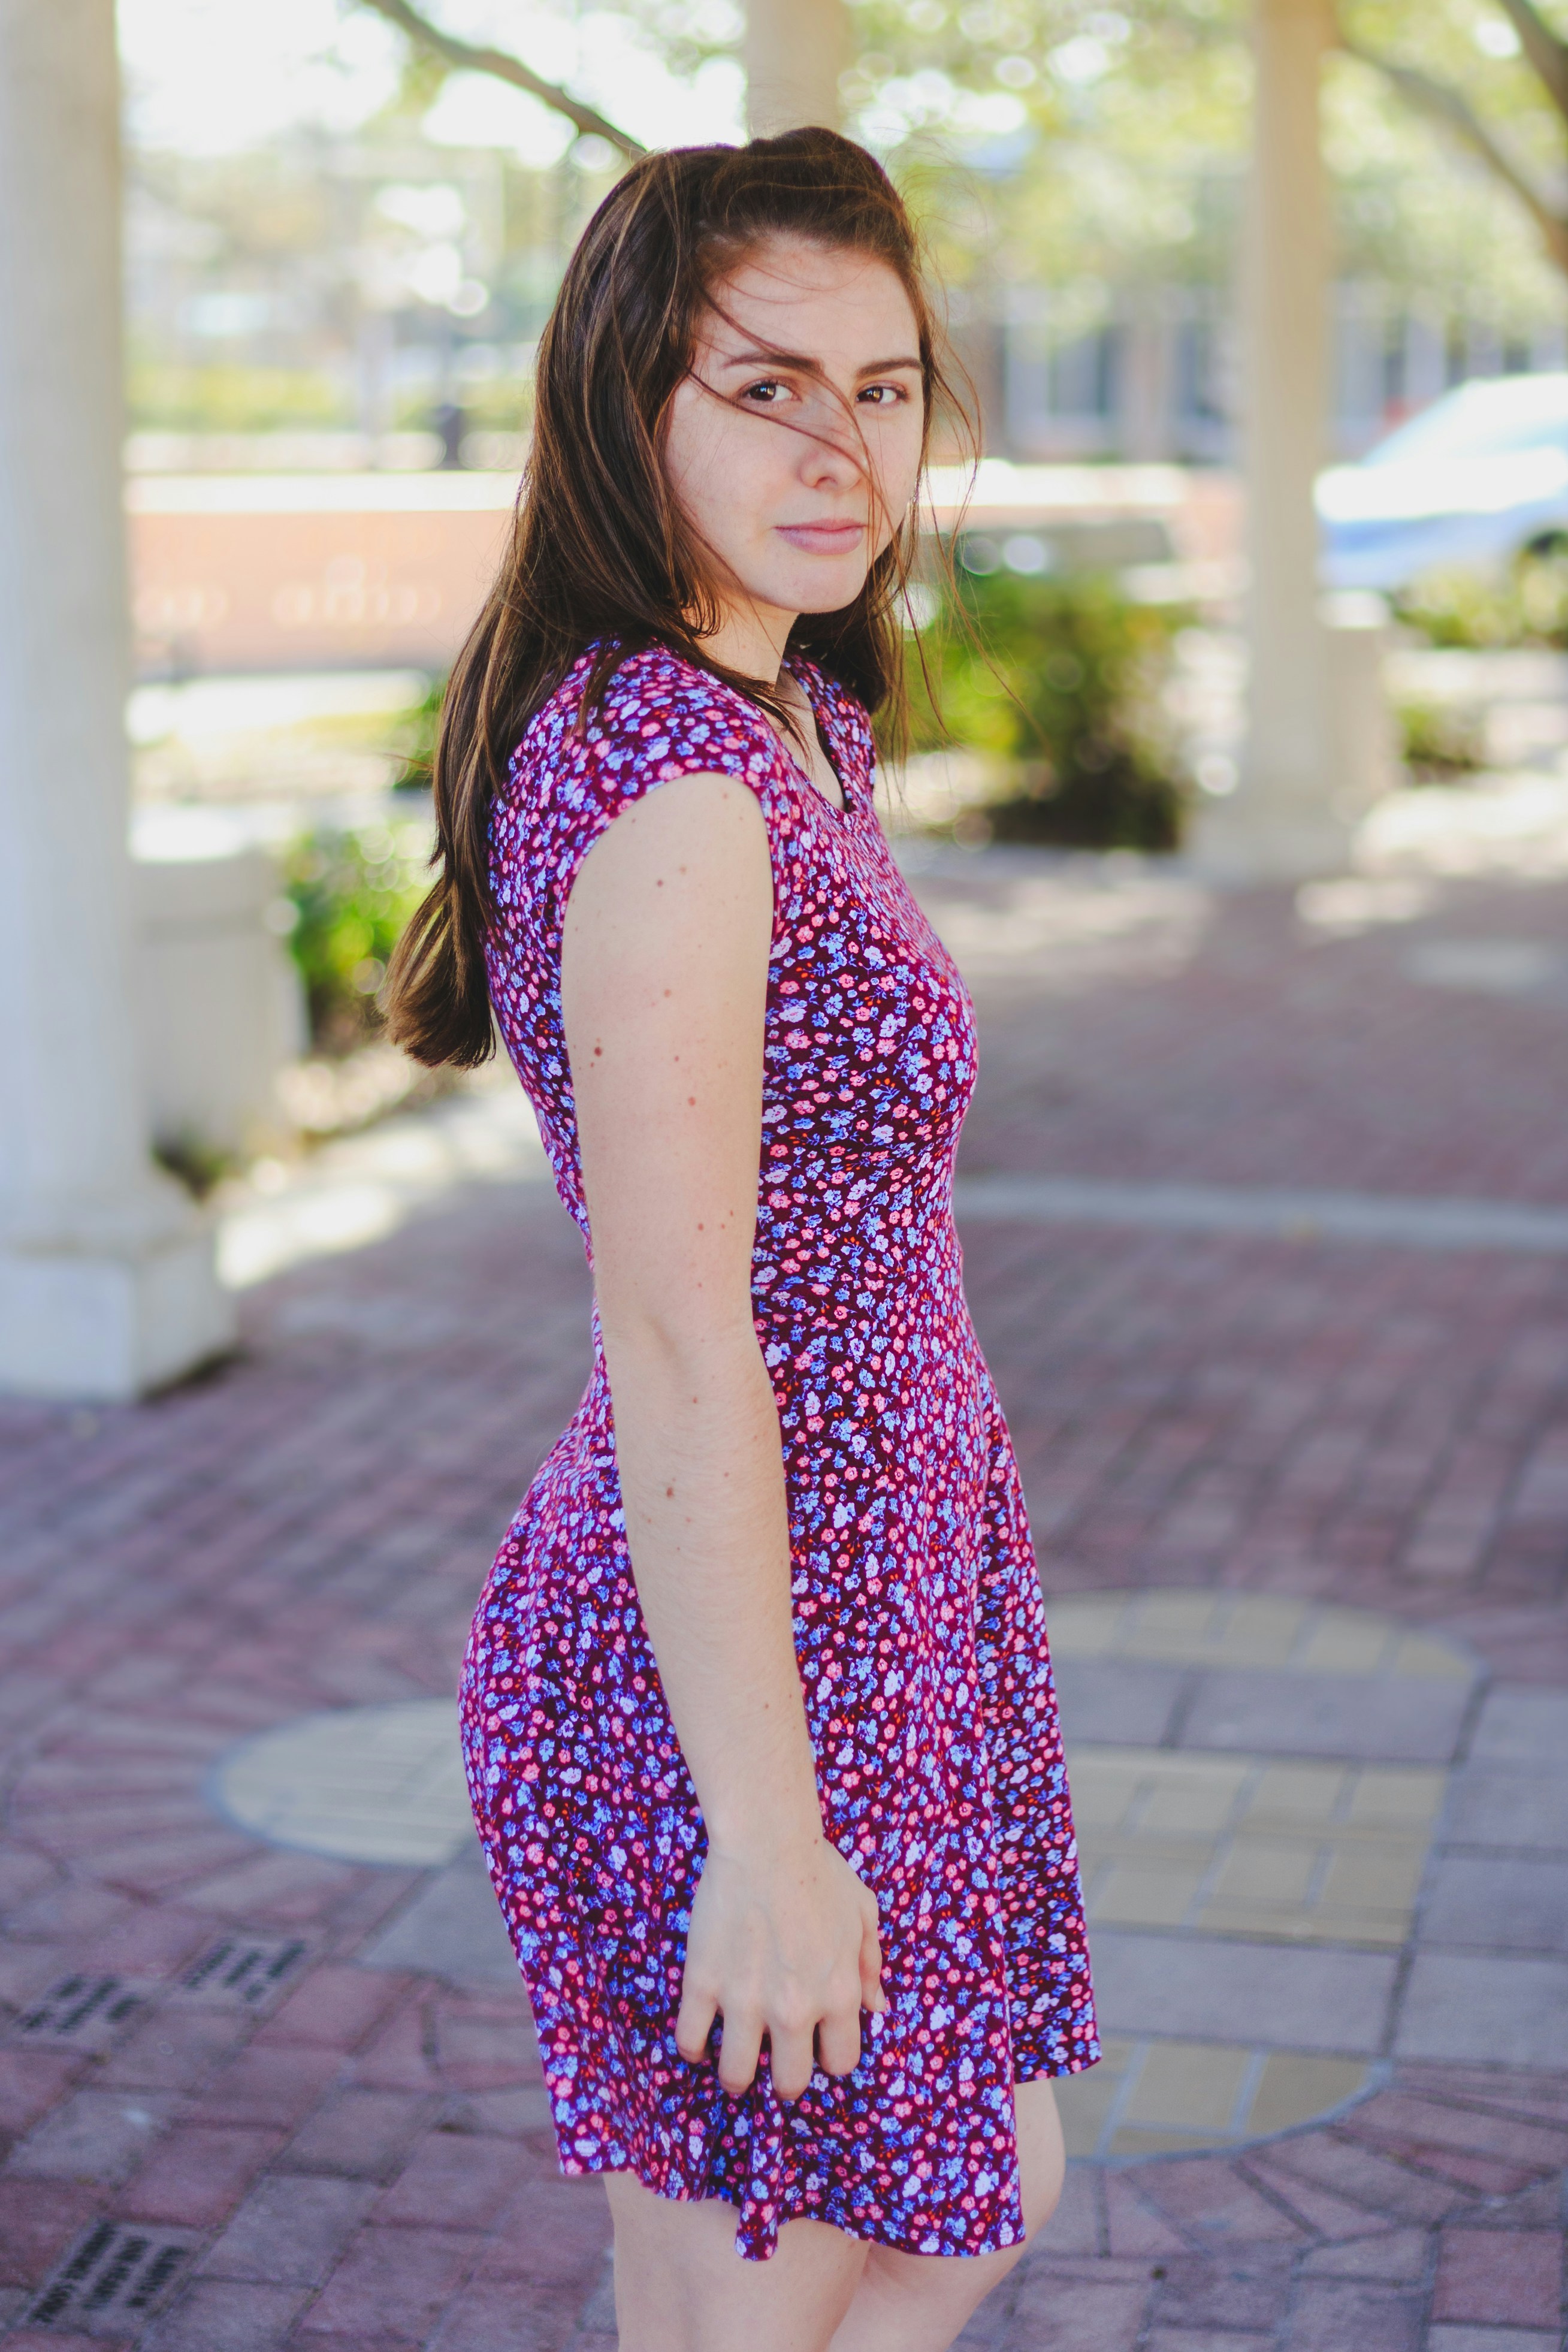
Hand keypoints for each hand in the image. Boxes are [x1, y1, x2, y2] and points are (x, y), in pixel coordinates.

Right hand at [674, 1834, 884, 2099]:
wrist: (766, 1841)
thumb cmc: (819, 1870)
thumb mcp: (863, 1913)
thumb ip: (871, 1965)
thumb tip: (877, 2008)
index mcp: (838, 1995)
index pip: (841, 2063)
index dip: (829, 2057)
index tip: (816, 2046)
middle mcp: (795, 2009)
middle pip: (789, 2083)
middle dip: (784, 2079)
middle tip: (775, 2060)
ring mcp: (746, 2001)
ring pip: (737, 2075)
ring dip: (737, 2074)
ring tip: (735, 2061)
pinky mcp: (704, 1984)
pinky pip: (690, 2039)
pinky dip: (693, 2046)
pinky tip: (701, 2036)